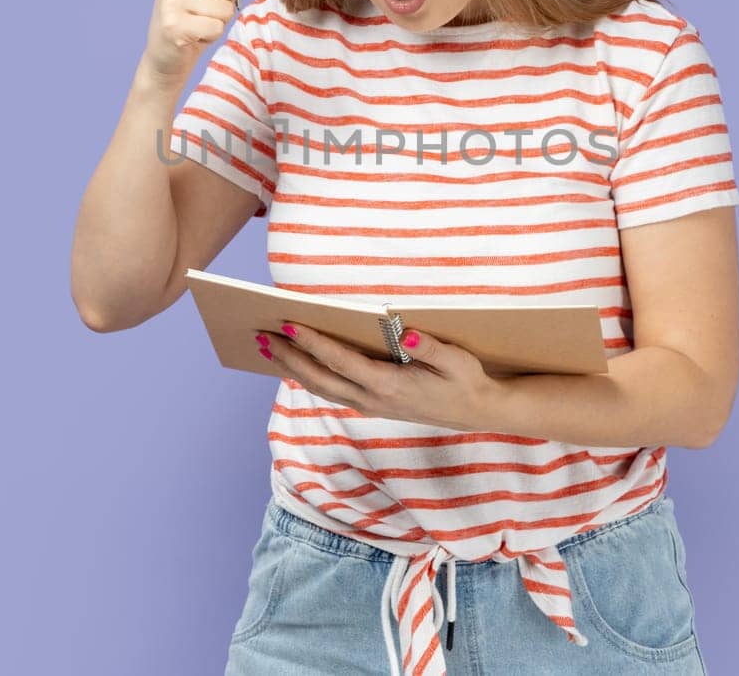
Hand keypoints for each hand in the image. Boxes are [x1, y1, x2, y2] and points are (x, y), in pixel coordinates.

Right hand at [139, 0, 250, 86]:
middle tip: (210, 12)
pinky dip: (213, 34)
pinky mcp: (173, 25)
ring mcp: (170, 1)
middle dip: (229, 3)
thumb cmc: (192, 19)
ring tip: (201, 24)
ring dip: (220, 21)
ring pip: (226, 8)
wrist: (166, 57)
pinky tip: (197, 36)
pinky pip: (217, 26)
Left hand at [255, 322, 504, 431]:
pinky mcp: (372, 405)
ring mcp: (370, 406)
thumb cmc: (466, 381)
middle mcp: (373, 400)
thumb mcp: (457, 362)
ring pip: (321, 388)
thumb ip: (432, 348)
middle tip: (261, 335)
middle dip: (288, 356)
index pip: (340, 361)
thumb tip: (409, 332)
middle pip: (320, 377)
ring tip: (268, 348)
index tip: (288, 325)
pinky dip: (309, 377)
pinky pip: (332, 392)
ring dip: (293, 368)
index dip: (312, 343)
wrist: (477, 412)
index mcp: (388, 386)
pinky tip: (297, 366)